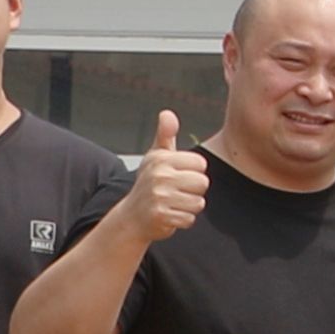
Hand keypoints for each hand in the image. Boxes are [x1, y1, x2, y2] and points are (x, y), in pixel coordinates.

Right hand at [131, 108, 210, 243]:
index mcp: (161, 159)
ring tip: (173, 203)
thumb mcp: (156, 157)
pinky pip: (190, 219)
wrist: (132, 217)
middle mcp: (159, 175)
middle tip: (177, 192)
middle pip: (203, 183)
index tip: (179, 175)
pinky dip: (183, 220)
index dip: (194, 172)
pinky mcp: (162, 216)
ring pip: (198, 203)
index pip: (200, 164)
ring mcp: (160, 196)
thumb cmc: (149, 183)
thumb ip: (165, 135)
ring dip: (189, 207)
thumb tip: (167, 113)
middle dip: (194, 191)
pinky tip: (170, 215)